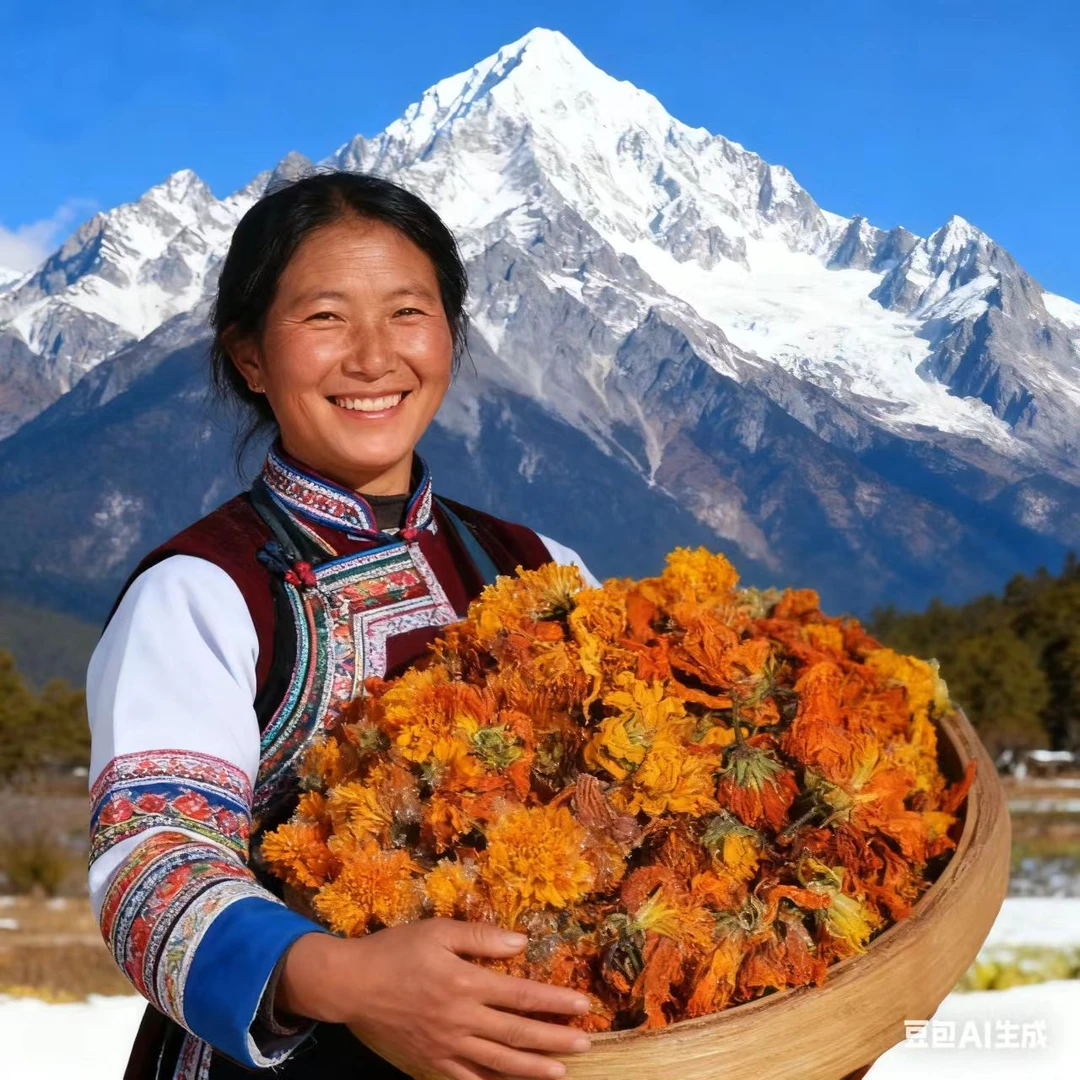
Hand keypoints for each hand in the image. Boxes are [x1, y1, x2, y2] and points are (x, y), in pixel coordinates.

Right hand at [277, 918, 592, 1079]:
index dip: (555, 1001)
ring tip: (561, 1071)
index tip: (582, 1004)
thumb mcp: (438, 932)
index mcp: (466, 983)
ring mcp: (447, 1046)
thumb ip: (480, 937)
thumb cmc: (395, 951)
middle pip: (518, 1033)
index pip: (522, 995)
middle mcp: (462, 1019)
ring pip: (499, 1063)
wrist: (350, 985)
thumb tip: (521, 943)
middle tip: (586, 1041)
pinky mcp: (431, 1063)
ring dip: (533, 1068)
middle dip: (555, 1038)